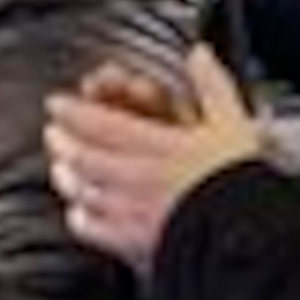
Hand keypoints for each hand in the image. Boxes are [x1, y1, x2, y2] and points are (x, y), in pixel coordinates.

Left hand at [42, 45, 262, 273]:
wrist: (247, 237)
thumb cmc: (242, 184)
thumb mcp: (234, 124)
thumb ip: (213, 86)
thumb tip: (199, 56)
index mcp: (159, 146)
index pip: (102, 123)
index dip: (73, 112)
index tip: (57, 104)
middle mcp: (138, 178)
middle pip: (85, 157)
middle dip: (63, 143)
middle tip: (52, 134)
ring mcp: (132, 212)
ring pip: (85, 191)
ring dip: (68, 178)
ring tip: (60, 169)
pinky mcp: (134, 243)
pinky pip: (96, 231)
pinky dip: (82, 220)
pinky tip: (78, 214)